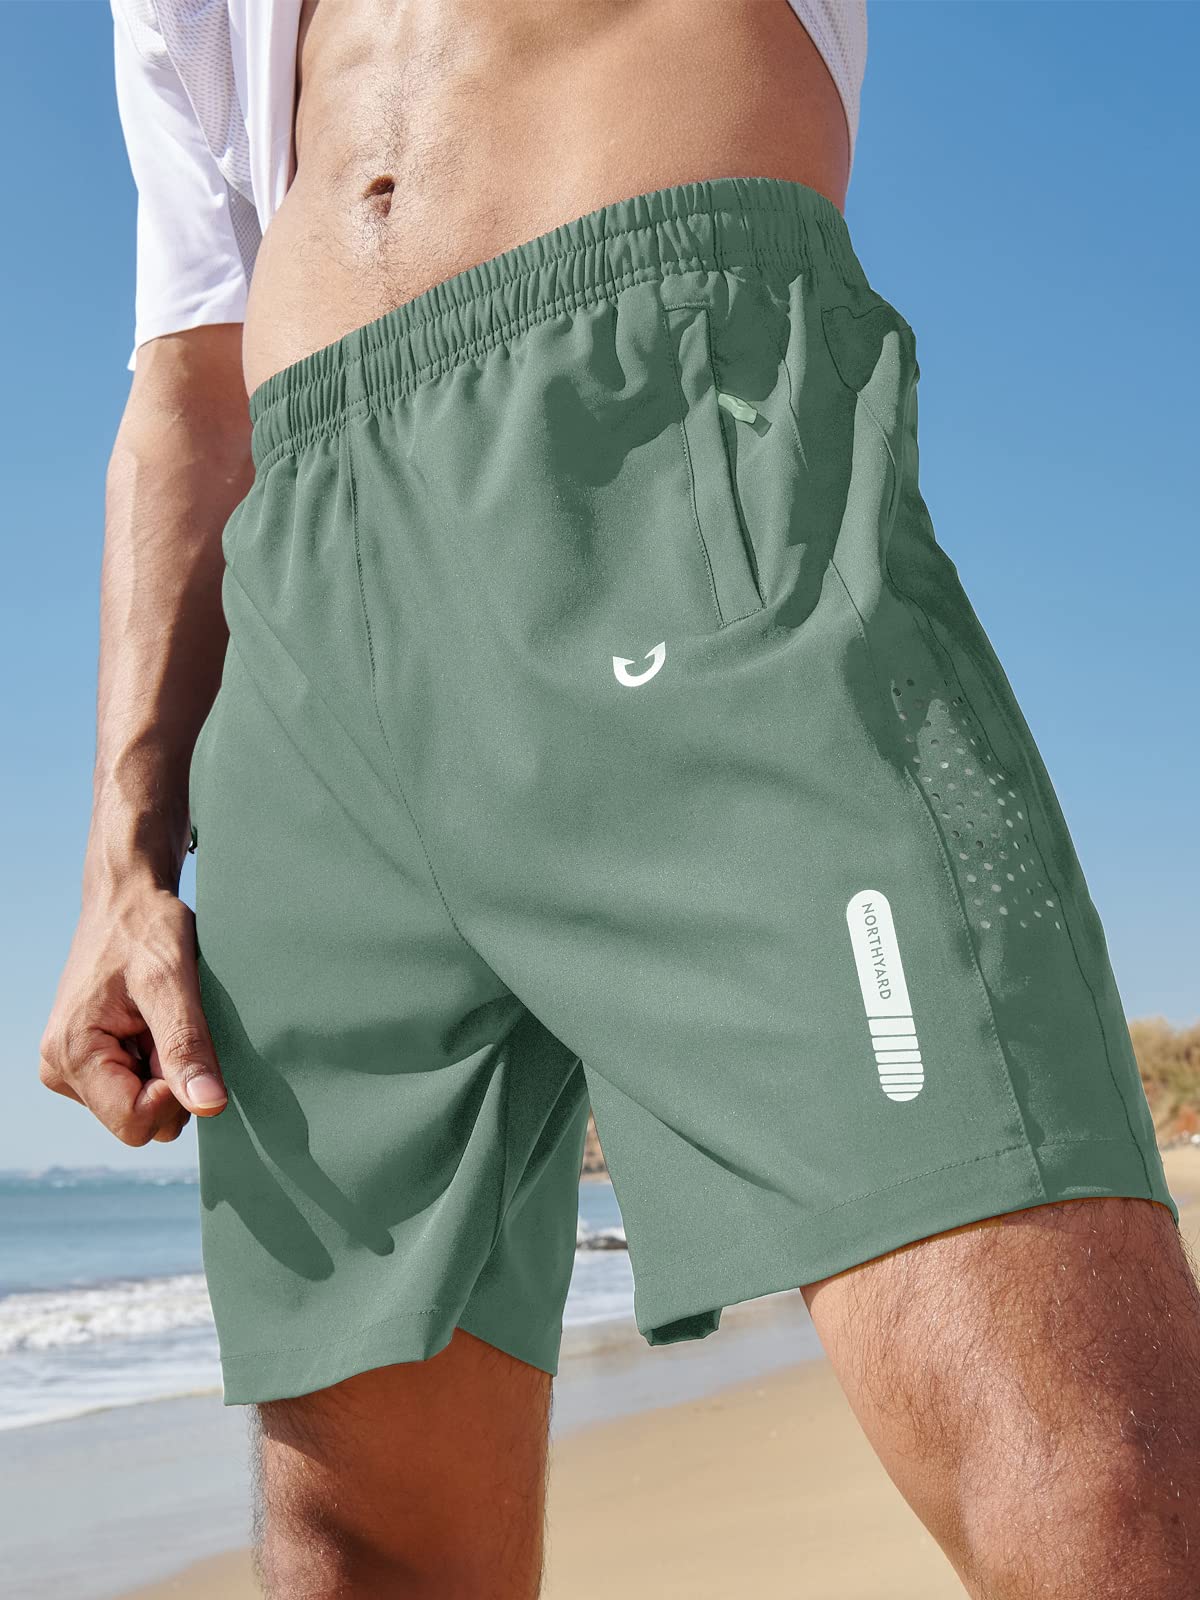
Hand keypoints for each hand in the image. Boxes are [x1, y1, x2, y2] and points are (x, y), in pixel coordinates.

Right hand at [39, 881, 226, 1143]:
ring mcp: (73, 1065)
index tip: (182, 1044)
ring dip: (165, 1069)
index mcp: (72, 1054)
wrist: (127, 897)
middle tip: (173, 1024)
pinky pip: (136, 1086)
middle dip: (169, 1082)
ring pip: (141, 1106)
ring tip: (162, 1017)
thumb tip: (209, 1105)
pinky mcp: (90, 1058)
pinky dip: (157, 1060)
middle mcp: (62, 1068)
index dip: (172, 1096)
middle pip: (138, 1121)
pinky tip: (154, 1021)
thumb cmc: (146, 927)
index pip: (134, 1124)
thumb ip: (187, 1046)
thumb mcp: (173, 981)